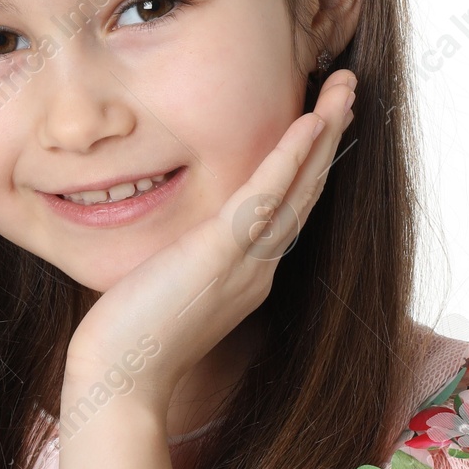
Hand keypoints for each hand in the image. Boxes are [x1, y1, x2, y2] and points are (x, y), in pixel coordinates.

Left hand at [61, 68, 357, 414]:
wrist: (120, 381)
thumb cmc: (132, 339)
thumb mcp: (172, 287)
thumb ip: (190, 260)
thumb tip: (184, 242)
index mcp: (249, 273)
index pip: (288, 207)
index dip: (309, 163)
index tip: (322, 121)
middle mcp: (259, 265)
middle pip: (306, 189)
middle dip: (330, 135)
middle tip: (349, 89)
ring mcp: (247, 259)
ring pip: (299, 185)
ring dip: (324, 132)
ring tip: (345, 88)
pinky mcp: (222, 252)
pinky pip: (267, 195)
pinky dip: (292, 156)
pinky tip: (311, 121)